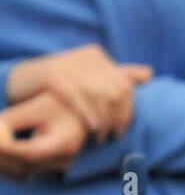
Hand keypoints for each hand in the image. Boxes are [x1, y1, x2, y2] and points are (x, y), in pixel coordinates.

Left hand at [0, 90, 88, 178]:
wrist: (79, 113)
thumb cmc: (57, 104)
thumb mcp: (35, 107)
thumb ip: (13, 119)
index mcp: (65, 143)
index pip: (31, 152)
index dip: (7, 149)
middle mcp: (63, 161)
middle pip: (25, 166)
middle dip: (1, 157)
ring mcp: (57, 168)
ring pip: (22, 173)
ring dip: (2, 164)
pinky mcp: (49, 170)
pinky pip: (25, 173)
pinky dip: (8, 166)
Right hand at [6, 44, 152, 142]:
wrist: (25, 80)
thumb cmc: (62, 84)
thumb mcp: (91, 79)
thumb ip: (119, 76)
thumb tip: (150, 74)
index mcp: (98, 56)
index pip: (125, 86)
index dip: (127, 111)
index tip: (121, 131)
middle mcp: (86, 57)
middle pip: (115, 92)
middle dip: (117, 118)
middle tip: (111, 136)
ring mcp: (69, 64)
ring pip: (99, 96)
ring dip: (103, 121)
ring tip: (100, 137)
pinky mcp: (53, 74)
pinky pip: (77, 97)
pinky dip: (87, 114)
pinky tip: (92, 128)